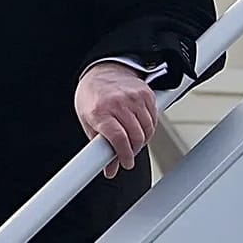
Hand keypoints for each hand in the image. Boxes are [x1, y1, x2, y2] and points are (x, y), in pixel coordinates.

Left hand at [75, 62, 157, 178]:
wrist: (102, 72)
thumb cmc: (92, 98)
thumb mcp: (88, 122)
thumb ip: (100, 147)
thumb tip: (110, 170)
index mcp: (100, 111)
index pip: (118, 138)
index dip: (124, 155)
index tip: (126, 163)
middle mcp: (117, 102)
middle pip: (135, 136)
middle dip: (133, 150)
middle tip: (128, 152)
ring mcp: (133, 97)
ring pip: (147, 129)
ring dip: (142, 139)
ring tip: (132, 139)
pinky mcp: (146, 94)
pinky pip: (154, 119)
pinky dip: (149, 127)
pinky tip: (139, 127)